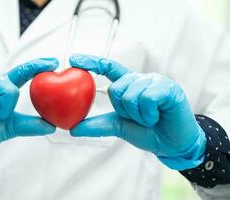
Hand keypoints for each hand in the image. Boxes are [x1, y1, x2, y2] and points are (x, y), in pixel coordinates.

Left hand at [69, 54, 205, 169]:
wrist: (172, 144)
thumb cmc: (148, 132)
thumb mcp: (119, 127)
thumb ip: (97, 125)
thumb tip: (73, 129)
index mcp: (129, 85)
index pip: (108, 68)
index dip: (92, 62)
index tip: (74, 59)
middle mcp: (140, 79)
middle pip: (116, 88)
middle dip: (123, 110)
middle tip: (138, 118)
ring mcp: (154, 81)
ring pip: (130, 94)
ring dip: (137, 114)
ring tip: (150, 118)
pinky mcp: (167, 88)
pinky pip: (146, 99)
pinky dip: (148, 114)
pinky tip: (157, 116)